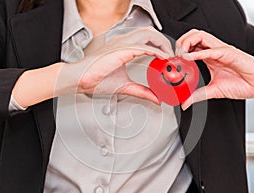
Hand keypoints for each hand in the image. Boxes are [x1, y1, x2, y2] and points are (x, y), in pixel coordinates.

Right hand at [13, 27, 173, 106]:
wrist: (81, 79)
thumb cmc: (96, 79)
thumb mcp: (126, 86)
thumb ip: (142, 91)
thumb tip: (156, 99)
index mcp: (124, 48)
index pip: (147, 40)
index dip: (161, 46)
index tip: (169, 58)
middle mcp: (124, 43)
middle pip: (150, 32)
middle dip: (164, 42)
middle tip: (172, 55)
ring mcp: (122, 44)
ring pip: (149, 34)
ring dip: (162, 43)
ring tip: (170, 55)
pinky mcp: (121, 50)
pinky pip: (143, 46)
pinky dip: (156, 51)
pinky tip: (163, 58)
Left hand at [175, 29, 253, 109]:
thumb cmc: (242, 84)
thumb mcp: (214, 91)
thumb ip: (198, 95)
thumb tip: (185, 103)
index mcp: (210, 57)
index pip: (191, 46)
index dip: (179, 50)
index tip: (170, 60)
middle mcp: (214, 51)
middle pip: (193, 36)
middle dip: (180, 43)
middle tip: (173, 55)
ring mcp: (221, 51)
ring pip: (200, 36)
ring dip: (187, 43)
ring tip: (179, 55)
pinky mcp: (230, 53)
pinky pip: (212, 49)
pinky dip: (198, 53)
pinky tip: (188, 58)